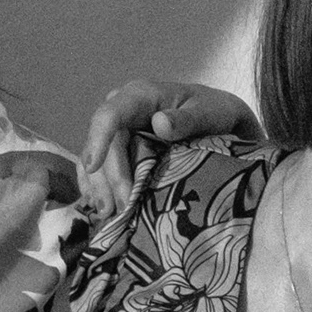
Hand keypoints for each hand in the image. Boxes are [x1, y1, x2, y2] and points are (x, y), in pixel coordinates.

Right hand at [76, 79, 253, 216]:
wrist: (217, 118)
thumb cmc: (213, 111)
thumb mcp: (208, 113)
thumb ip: (188, 119)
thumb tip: (159, 123)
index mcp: (140, 96)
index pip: (111, 114)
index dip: (99, 139)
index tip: (94, 165)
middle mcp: (122, 111)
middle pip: (105, 145)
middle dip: (110, 177)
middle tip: (123, 207)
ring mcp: (118, 131)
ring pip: (97, 159)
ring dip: (100, 188)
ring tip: (110, 214)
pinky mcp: (119, 149)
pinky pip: (100, 169)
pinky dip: (98, 188)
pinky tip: (101, 207)